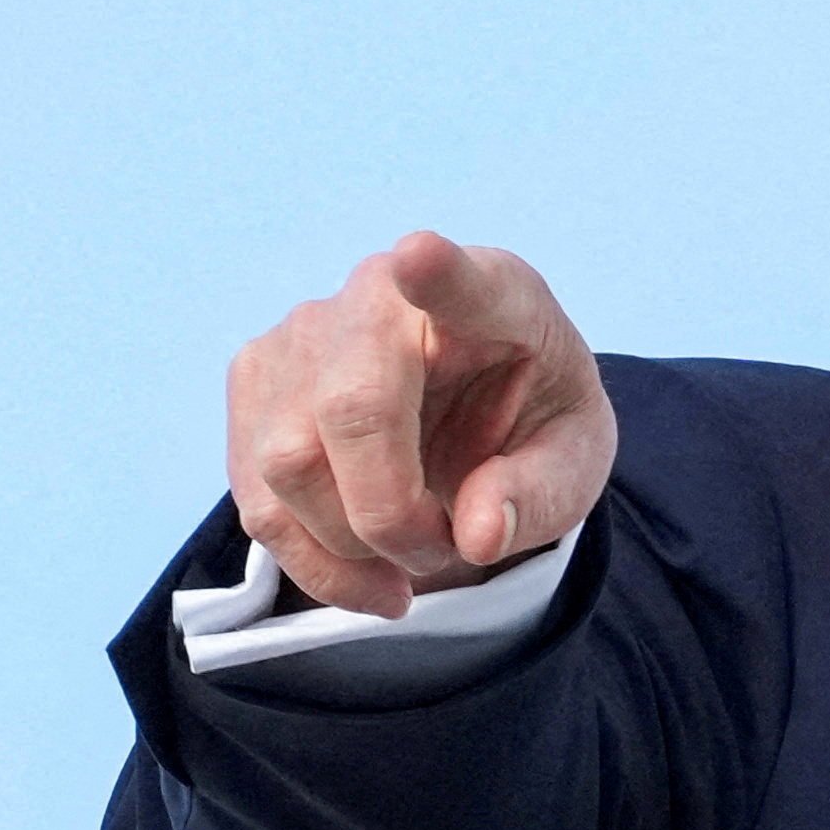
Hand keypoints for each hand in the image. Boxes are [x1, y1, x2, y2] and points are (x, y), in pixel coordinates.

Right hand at [225, 231, 617, 617]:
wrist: (476, 415)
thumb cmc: (530, 424)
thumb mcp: (572, 464)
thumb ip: (538, 494)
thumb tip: (479, 534)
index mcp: (493, 296)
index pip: (460, 280)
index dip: (438, 274)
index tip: (418, 255)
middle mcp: (382, 297)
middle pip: (351, 407)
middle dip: (389, 515)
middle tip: (440, 550)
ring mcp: (303, 333)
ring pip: (288, 461)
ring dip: (350, 546)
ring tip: (409, 560)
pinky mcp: (256, 380)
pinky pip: (260, 497)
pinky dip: (312, 560)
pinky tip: (365, 574)